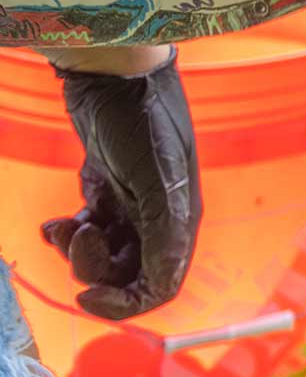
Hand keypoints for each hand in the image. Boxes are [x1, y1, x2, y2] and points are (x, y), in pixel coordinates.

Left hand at [39, 55, 199, 319]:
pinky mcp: (106, 189)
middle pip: (127, 273)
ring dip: (76, 251)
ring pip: (103, 255)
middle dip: (94, 268)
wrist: (114, 73)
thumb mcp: (157, 182)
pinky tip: (55, 221)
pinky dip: (67, 235)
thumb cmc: (140, 122)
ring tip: (62, 225)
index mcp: (179, 222)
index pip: (160, 285)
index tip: (87, 297)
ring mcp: (131, 204)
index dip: (126, 303)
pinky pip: (87, 231)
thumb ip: (164, 235)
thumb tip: (162, 287)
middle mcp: (159, 218)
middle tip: (73, 237)